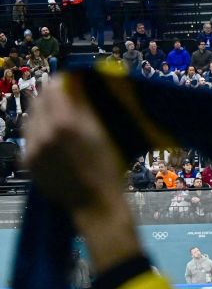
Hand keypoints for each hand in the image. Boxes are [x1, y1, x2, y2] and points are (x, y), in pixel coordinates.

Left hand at [25, 78, 138, 270]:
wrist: (95, 206)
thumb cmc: (108, 170)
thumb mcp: (101, 135)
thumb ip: (84, 106)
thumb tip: (73, 83)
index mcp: (65, 123)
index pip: (54, 88)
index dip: (64, 83)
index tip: (72, 84)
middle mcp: (43, 133)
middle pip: (38, 101)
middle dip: (50, 97)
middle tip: (65, 101)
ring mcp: (32, 148)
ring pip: (30, 119)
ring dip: (43, 115)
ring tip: (60, 122)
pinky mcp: (27, 161)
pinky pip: (29, 138)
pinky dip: (39, 134)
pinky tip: (54, 142)